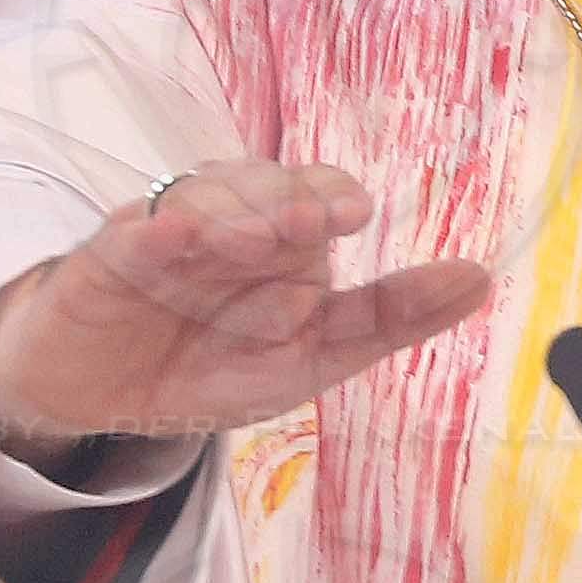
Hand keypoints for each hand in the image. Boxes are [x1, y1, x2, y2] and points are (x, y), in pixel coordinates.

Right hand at [0, 160, 494, 449]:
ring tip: (253, 236)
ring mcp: (173, 232)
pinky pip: (135, 232)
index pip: (319, 196)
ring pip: (207, 197)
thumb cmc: (209, 364)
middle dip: (288, 200)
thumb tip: (480, 279)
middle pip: (267, 187)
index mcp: (286, 240)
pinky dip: (156, 231)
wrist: (101, 395)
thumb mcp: (309, 357)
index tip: (353, 214)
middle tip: (308, 222)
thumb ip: (389, 318)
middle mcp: (234, 222)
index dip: (333, 197)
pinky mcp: (110, 255)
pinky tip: (174, 236)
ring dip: (234, 212)